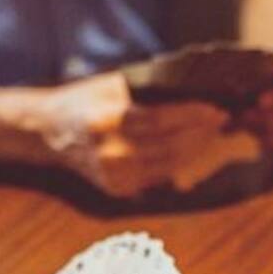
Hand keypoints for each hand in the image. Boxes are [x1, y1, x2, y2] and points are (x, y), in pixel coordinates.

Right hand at [39, 73, 228, 196]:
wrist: (51, 132)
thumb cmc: (86, 101)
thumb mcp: (112, 85)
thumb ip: (149, 88)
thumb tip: (195, 86)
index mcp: (108, 120)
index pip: (162, 120)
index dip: (193, 116)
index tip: (216, 110)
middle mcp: (112, 152)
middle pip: (171, 145)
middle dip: (201, 133)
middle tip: (221, 121)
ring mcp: (115, 175)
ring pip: (171, 164)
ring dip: (196, 149)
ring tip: (212, 133)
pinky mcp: (119, 188)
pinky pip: (160, 176)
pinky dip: (180, 162)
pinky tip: (192, 149)